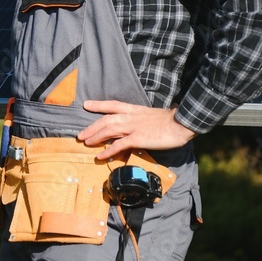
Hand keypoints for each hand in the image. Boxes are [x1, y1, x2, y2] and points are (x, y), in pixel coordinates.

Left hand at [77, 100, 196, 160]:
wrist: (181, 123)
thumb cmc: (171, 120)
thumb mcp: (153, 116)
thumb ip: (142, 119)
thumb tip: (137, 126)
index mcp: (135, 109)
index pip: (113, 104)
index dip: (99, 105)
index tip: (87, 104)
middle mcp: (131, 117)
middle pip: (106, 119)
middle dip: (92, 126)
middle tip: (80, 134)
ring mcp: (133, 127)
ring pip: (109, 130)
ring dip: (96, 137)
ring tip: (85, 143)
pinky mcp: (138, 139)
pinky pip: (118, 145)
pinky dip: (108, 150)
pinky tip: (100, 156)